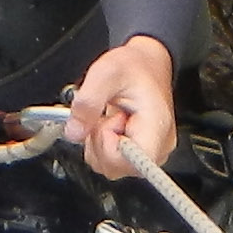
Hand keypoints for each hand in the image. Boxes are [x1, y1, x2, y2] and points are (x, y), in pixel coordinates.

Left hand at [69, 33, 176, 180]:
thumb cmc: (134, 67)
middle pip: (117, 167)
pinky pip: (111, 162)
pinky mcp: (140, 155)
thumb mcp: (106, 73)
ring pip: (111, 167)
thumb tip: (74, 132)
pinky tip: (109, 126)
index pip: (129, 162)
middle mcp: (158, 146)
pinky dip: (102, 146)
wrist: (146, 64)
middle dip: (100, 142)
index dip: (107, 145)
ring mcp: (150, 153)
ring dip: (99, 144)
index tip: (107, 121)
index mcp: (156, 127)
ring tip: (108, 118)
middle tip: (106, 116)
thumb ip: (88, 102)